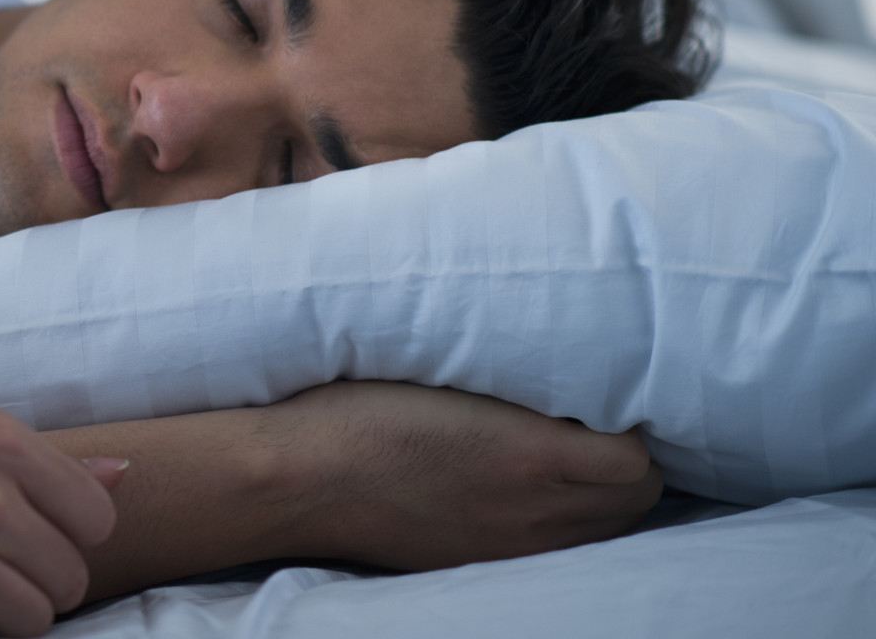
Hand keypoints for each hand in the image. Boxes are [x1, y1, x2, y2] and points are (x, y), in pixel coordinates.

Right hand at [262, 380, 662, 569]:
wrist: (301, 478)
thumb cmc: (361, 411)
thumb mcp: (446, 374)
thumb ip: (515, 379)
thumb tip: (566, 380)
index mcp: (530, 457)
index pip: (633, 458)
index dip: (628, 421)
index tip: (599, 393)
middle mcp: (533, 513)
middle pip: (634, 501)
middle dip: (627, 460)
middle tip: (592, 422)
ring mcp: (509, 547)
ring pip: (605, 531)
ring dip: (602, 495)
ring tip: (565, 458)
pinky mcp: (480, 563)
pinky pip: (559, 550)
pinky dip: (565, 522)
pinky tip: (528, 492)